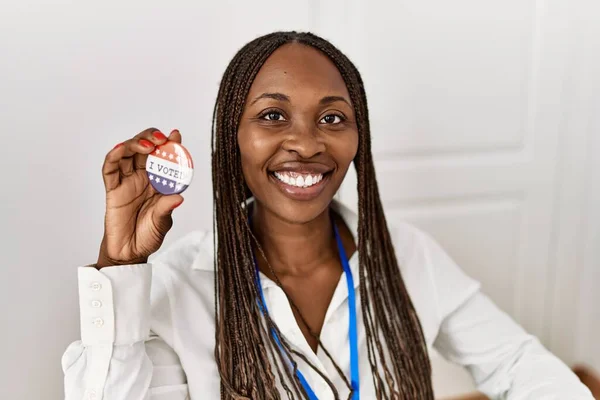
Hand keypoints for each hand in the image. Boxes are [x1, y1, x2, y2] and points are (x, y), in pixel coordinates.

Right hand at [96, 128, 184, 267]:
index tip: (176, 135)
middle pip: (145, 150)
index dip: (170, 145)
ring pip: (128, 154)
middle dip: (152, 138)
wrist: (129, 253)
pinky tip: (123, 149)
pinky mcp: (113, 189)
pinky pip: (110, 169)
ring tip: (148, 144)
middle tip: (162, 138)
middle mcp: (143, 179)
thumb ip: (166, 208)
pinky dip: (115, 156)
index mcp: (158, 183)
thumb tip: (179, 197)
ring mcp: (127, 182)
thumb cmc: (147, 236)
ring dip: (136, 143)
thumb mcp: (162, 222)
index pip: (164, 159)